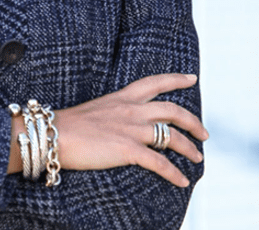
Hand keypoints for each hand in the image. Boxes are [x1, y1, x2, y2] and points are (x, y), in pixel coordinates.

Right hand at [11, 74, 207, 186]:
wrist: (54, 133)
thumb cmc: (70, 124)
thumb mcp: (97, 109)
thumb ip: (114, 113)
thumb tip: (124, 123)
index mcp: (123, 97)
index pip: (155, 82)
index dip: (176, 80)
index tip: (191, 78)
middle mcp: (131, 109)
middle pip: (172, 110)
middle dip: (193, 122)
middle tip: (204, 133)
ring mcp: (131, 129)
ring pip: (172, 137)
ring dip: (189, 148)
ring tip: (198, 158)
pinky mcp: (128, 149)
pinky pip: (160, 163)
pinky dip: (174, 173)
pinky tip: (182, 180)